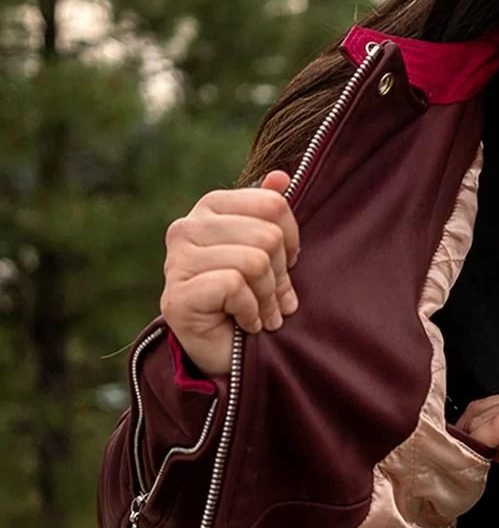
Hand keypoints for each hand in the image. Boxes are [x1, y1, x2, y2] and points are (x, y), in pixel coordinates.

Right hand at [160, 170, 300, 376]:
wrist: (225, 352)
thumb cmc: (249, 295)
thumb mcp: (267, 250)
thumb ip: (271, 212)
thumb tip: (282, 175)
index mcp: (210, 206)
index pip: (272, 204)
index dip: (291, 238)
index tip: (287, 263)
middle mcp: (186, 227)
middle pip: (267, 236)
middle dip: (281, 275)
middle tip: (276, 299)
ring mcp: (176, 261)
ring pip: (254, 262)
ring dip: (267, 297)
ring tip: (262, 313)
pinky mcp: (177, 294)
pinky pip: (235, 286)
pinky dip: (251, 311)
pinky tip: (246, 322)